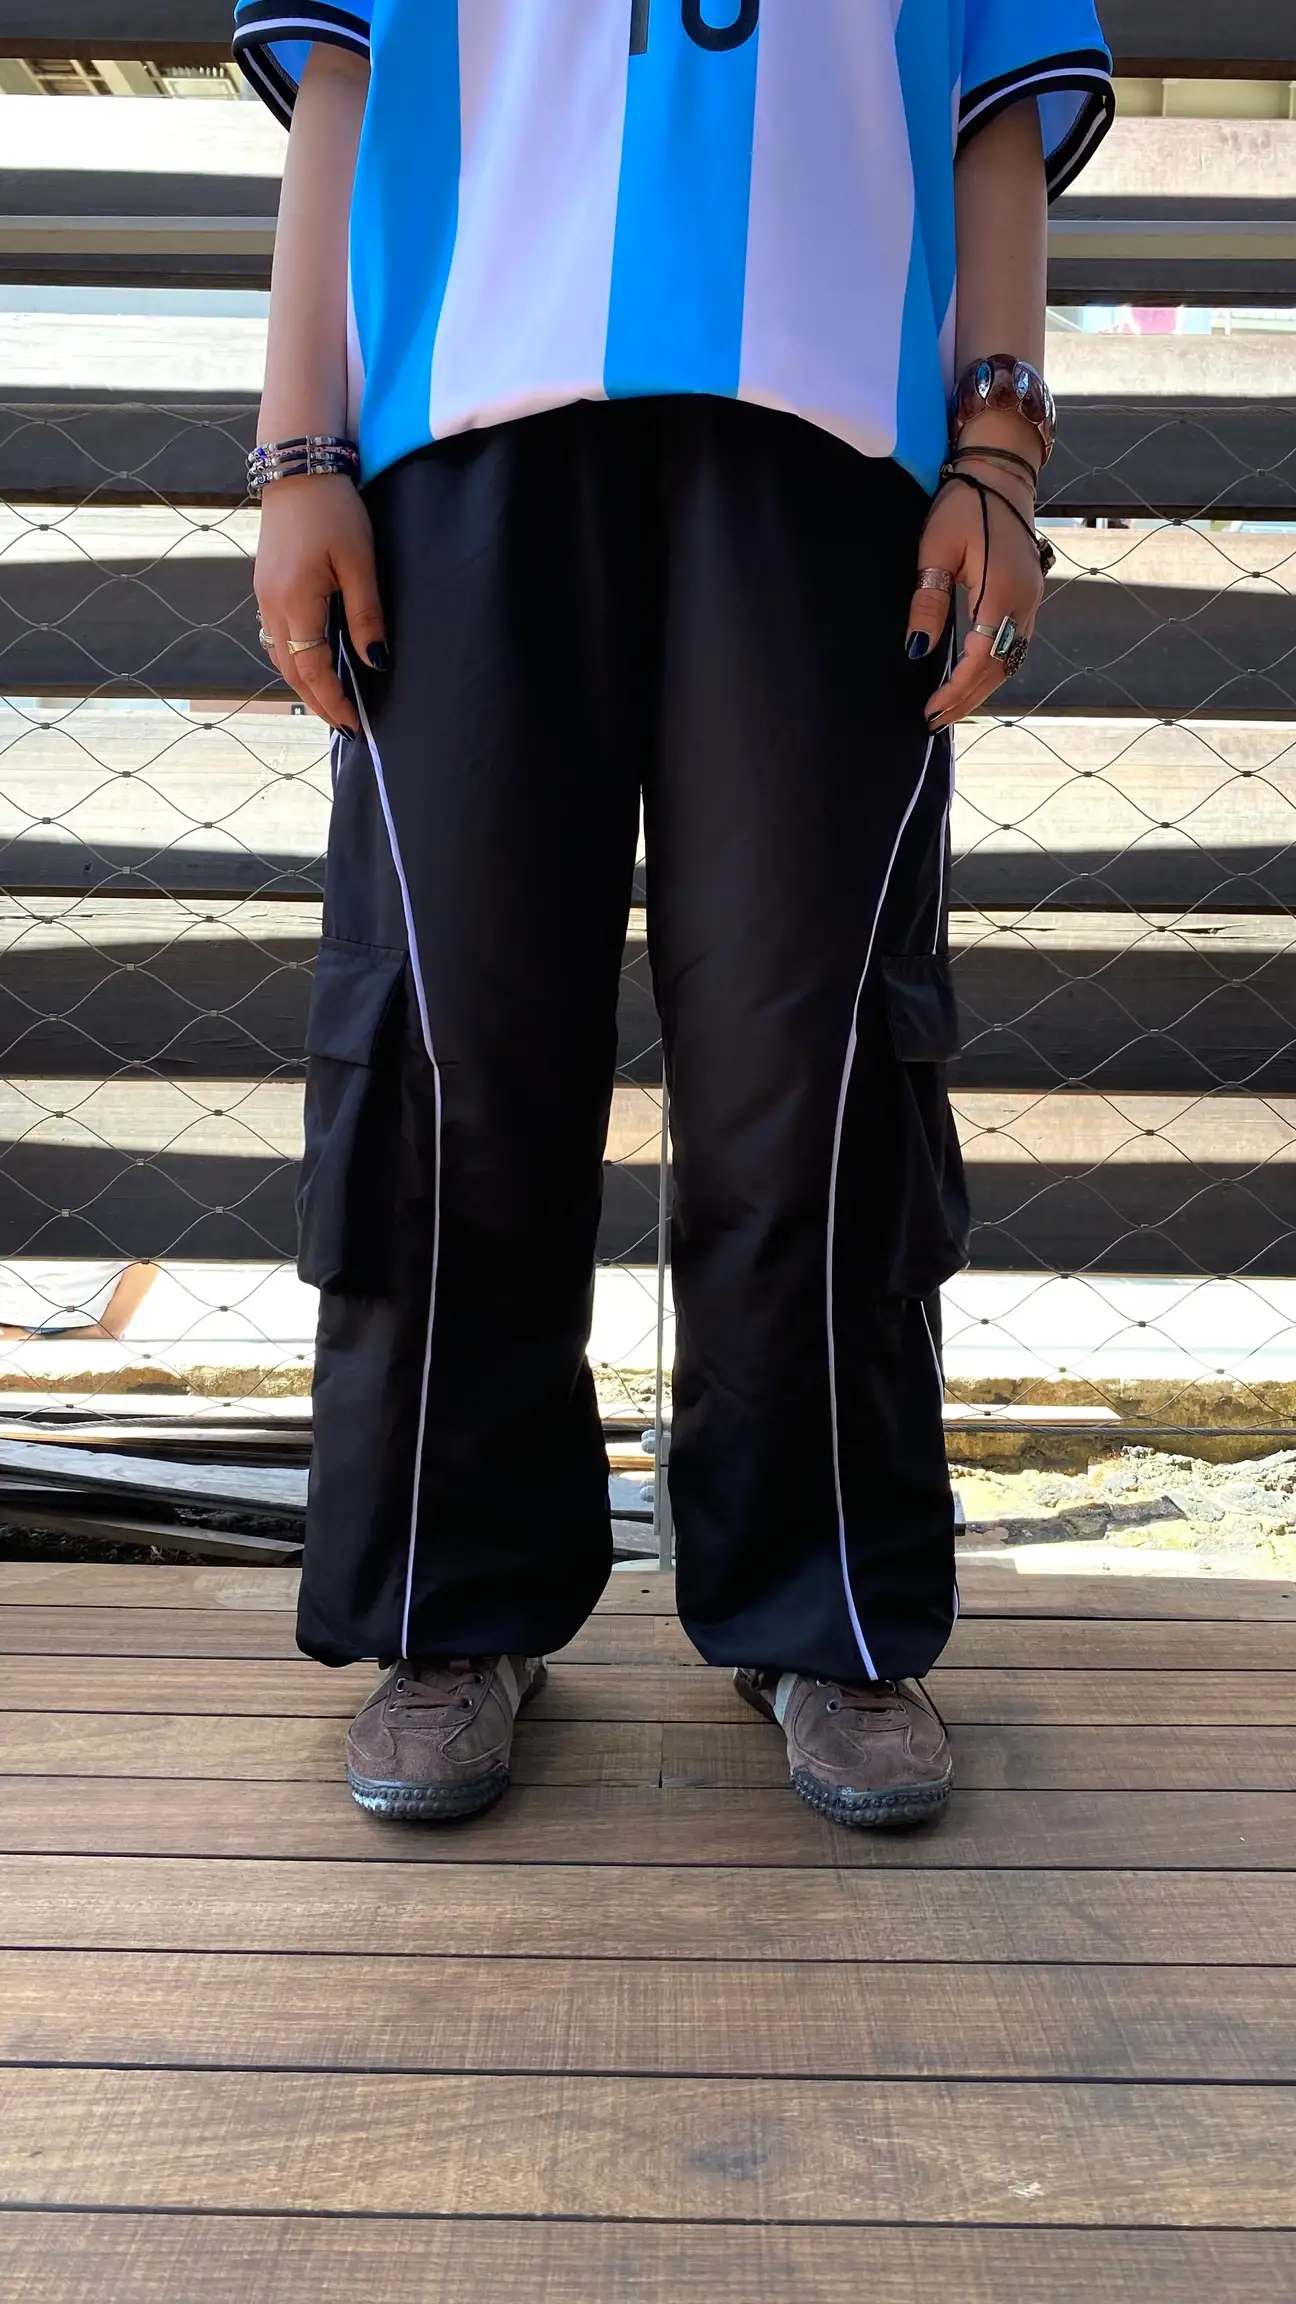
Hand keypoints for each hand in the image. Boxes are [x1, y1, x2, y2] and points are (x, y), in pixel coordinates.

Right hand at [254, 473, 387, 732]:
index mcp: (296, 603)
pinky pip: (276, 636)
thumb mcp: (360, 563)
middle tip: (344, 727)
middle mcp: (272, 606)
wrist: (297, 468)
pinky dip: (294, 659)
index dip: (333, 701)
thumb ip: (366, 615)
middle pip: (292, 671)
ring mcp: (264, 596)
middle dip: (318, 702)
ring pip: (280, 656)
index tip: (354, 725)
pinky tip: (311, 664)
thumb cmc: (333, 511)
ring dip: (304, 683)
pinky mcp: (265, 586)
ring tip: (330, 703)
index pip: (313, 670)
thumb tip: (376, 662)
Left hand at [906, 464, 1045, 730]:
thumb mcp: (934, 550)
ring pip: (1011, 660)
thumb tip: (917, 651)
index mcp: (1001, 592)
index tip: (930, 710)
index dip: (956, 690)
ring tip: (951, 709)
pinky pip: (1015, 644)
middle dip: (967, 698)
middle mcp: (1024, 602)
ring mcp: (1032, 601)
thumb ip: (928, 603)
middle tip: (935, 721)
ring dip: (982, 688)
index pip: (982, 659)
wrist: (1000, 476)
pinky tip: (972, 680)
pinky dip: (994, 668)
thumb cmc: (962, 506)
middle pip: (999, 668)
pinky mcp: (1029, 597)